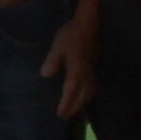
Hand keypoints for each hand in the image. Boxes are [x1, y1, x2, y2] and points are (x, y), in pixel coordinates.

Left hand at [40, 1, 98, 119]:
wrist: (89, 23)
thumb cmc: (71, 34)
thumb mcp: (58, 45)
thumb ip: (52, 60)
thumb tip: (45, 74)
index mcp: (77, 69)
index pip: (71, 91)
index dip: (66, 104)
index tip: (60, 114)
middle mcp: (87, 73)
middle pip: (82, 95)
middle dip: (75, 107)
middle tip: (66, 116)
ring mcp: (93, 70)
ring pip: (90, 92)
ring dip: (83, 102)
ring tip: (76, 109)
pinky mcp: (95, 67)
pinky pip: (94, 85)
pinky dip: (89, 94)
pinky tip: (84, 94)